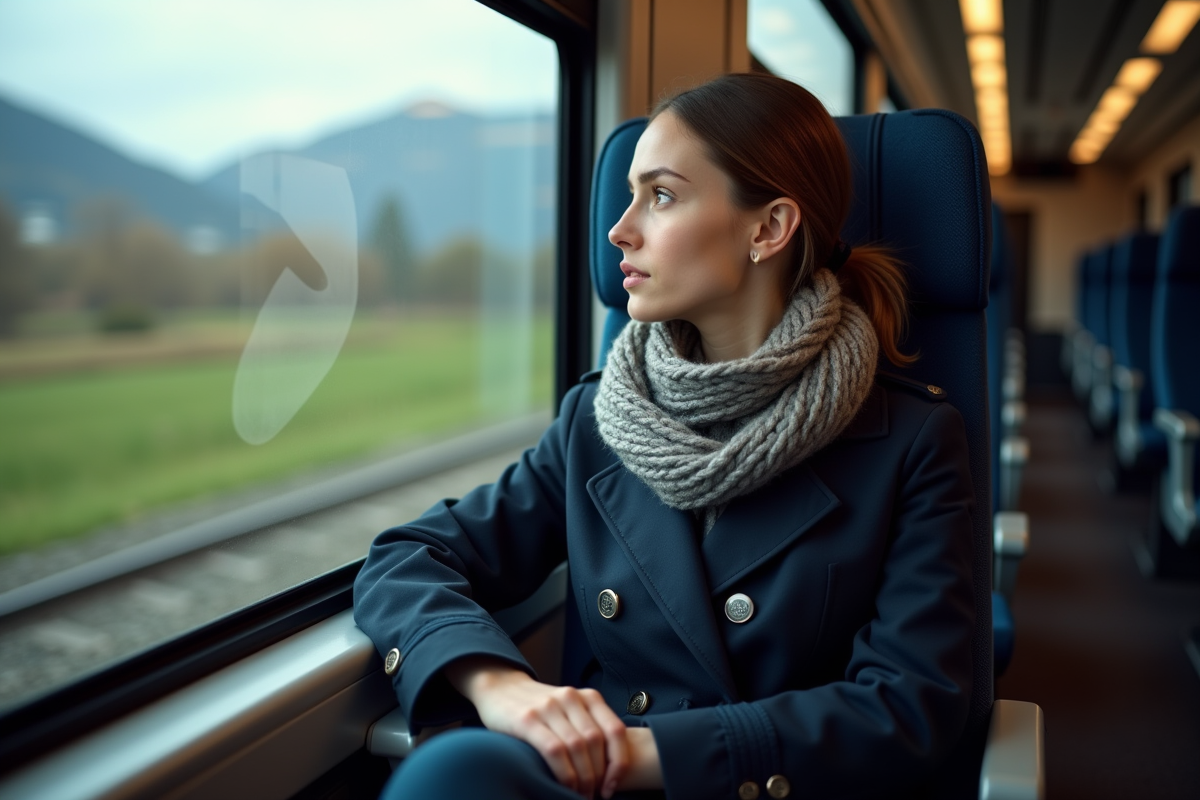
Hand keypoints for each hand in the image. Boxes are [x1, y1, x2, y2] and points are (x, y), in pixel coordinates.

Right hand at [445, 657, 630, 797]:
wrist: (500, 687)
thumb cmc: (539, 707)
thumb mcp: (570, 710)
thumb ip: (588, 727)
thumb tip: (610, 769)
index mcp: (587, 697)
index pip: (615, 731)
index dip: (619, 762)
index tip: (612, 786)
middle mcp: (570, 698)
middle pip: (596, 742)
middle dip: (598, 776)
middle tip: (593, 795)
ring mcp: (548, 707)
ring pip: (577, 747)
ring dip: (582, 778)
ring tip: (579, 795)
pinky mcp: (527, 719)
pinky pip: (554, 749)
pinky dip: (563, 773)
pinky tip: (564, 786)